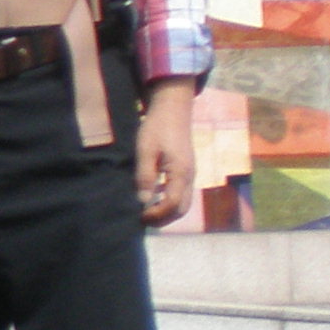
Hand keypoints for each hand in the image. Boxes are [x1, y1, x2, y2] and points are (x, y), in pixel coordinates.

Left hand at [136, 77, 196, 226]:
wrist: (173, 109)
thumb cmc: (157, 127)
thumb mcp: (146, 150)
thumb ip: (145, 176)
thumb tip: (142, 201)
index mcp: (181, 172)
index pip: (172, 205)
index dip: (156, 215)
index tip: (139, 217)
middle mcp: (190, 176)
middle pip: (181, 209)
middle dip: (163, 219)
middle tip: (142, 220)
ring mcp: (190, 173)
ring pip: (183, 202)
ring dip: (166, 212)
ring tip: (145, 213)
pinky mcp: (186, 170)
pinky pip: (180, 193)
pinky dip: (168, 201)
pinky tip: (151, 198)